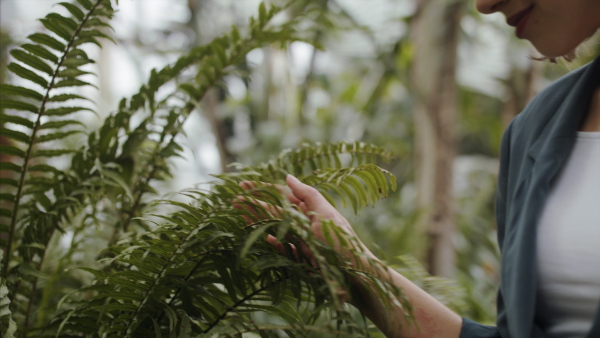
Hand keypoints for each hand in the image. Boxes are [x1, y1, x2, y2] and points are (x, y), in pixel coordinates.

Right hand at [238, 175, 376, 265]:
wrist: (355, 274)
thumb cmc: (342, 242)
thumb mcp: (326, 214)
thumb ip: (307, 194)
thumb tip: (287, 176)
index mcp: (311, 208)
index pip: (282, 194)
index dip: (263, 189)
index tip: (245, 184)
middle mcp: (305, 221)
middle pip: (275, 210)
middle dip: (255, 204)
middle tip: (235, 200)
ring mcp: (302, 239)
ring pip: (275, 227)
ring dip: (258, 220)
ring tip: (241, 215)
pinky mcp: (302, 256)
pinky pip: (283, 247)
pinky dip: (272, 241)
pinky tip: (263, 236)